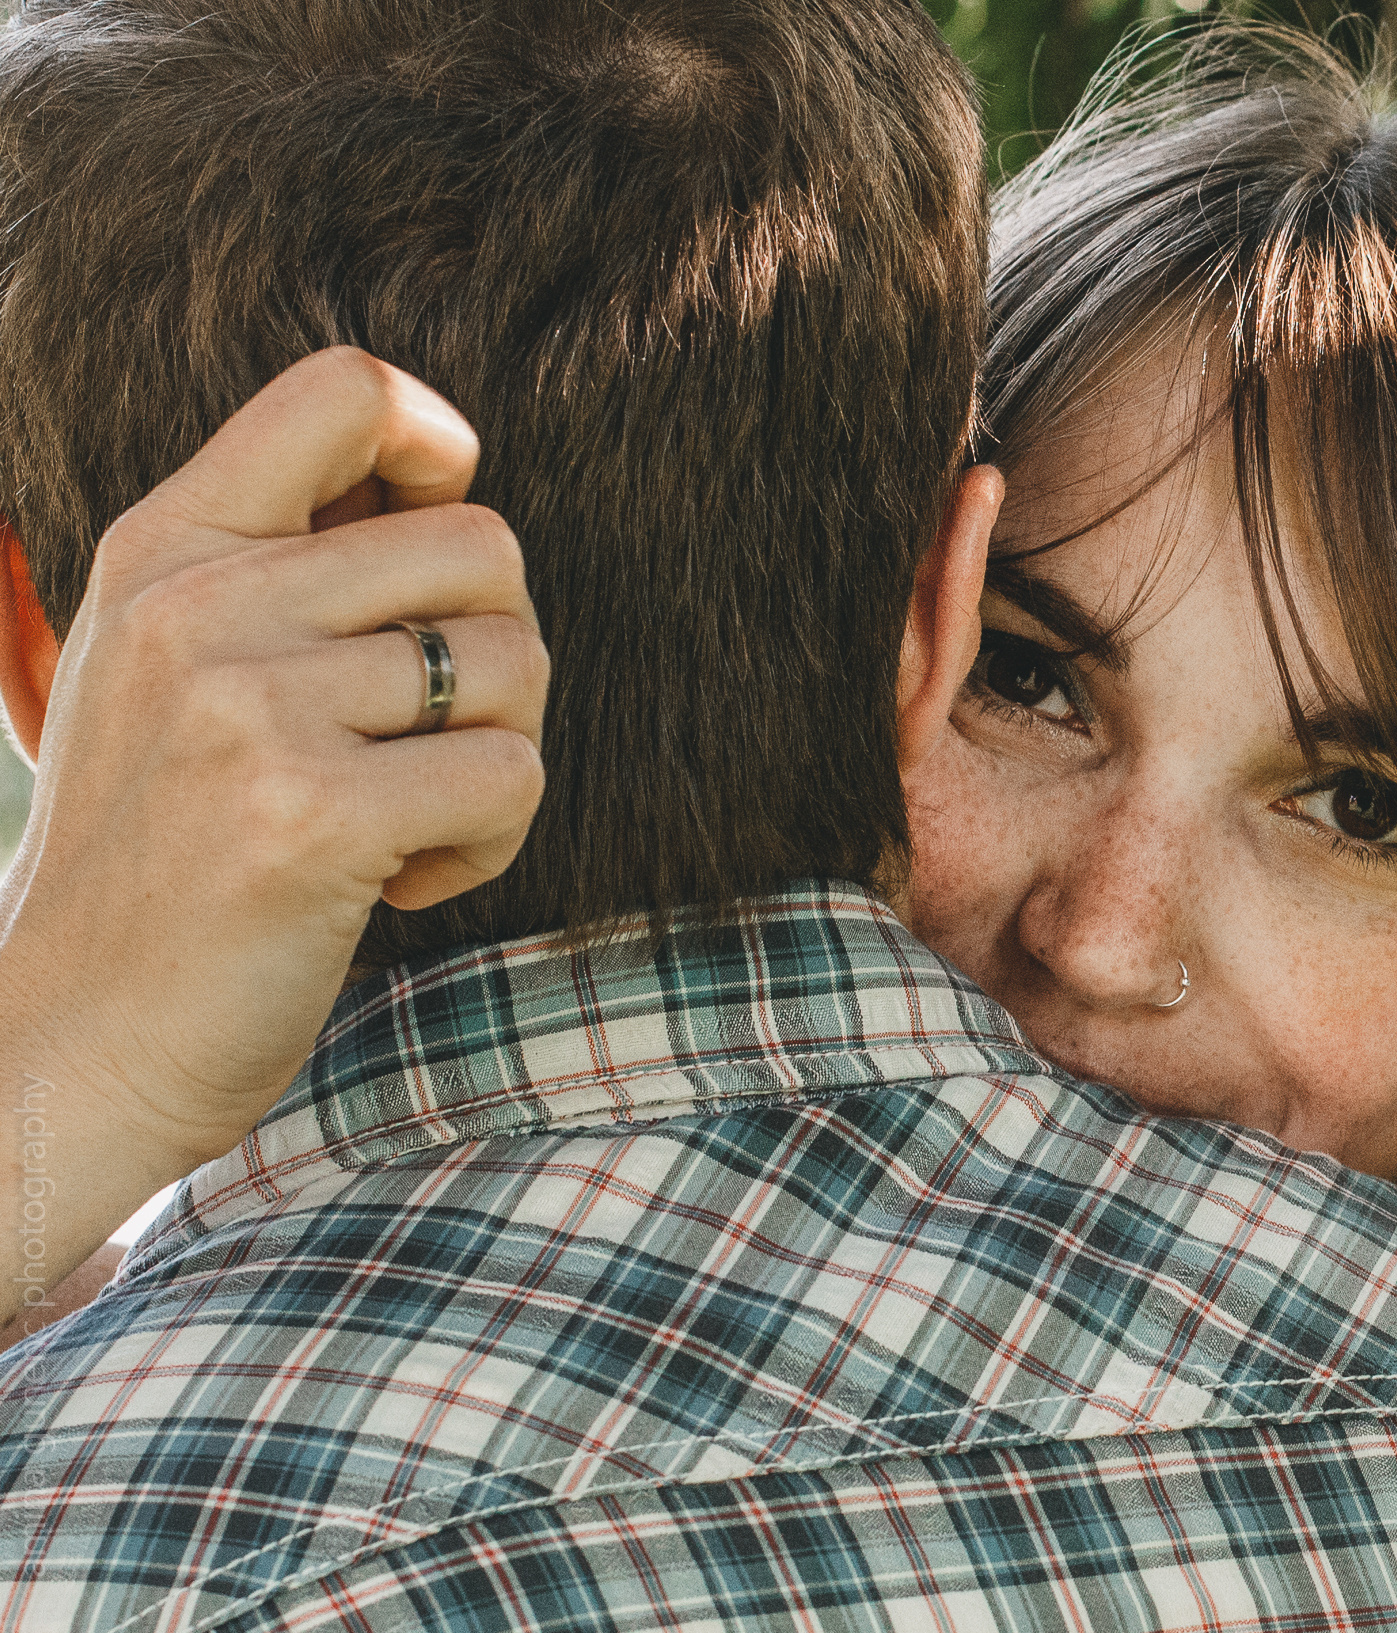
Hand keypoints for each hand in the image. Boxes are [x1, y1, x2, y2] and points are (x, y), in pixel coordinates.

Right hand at [0, 348, 546, 1314]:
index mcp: (165, 549)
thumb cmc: (154, 864)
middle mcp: (199, 605)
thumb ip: (275, 569)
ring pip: (513, 667)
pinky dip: (491, 843)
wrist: (66, 1044)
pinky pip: (510, 777)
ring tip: (402, 826)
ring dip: (495, 761)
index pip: (343, 393)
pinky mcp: (308, 816)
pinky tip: (400, 884)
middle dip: (497, 659)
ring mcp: (247, 709)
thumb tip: (445, 472)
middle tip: (424, 749)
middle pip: (485, 547)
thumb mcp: (164, 672)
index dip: (440, 448)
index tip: (439, 551)